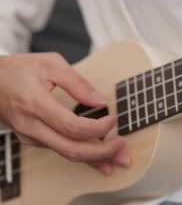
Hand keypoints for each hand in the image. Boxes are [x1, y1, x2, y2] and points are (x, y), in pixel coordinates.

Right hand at [0, 53, 129, 174]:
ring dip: (96, 158)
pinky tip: (101, 157)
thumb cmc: (18, 70)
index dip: (97, 127)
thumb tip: (100, 101)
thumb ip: (77, 82)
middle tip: (123, 147)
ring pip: (66, 154)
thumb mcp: (50, 64)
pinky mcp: (33, 139)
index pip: (72, 126)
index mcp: (35, 103)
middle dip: (102, 152)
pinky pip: (61, 150)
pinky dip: (83, 154)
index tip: (114, 119)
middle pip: (71, 149)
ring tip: (119, 157)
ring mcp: (30, 135)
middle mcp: (31, 125)